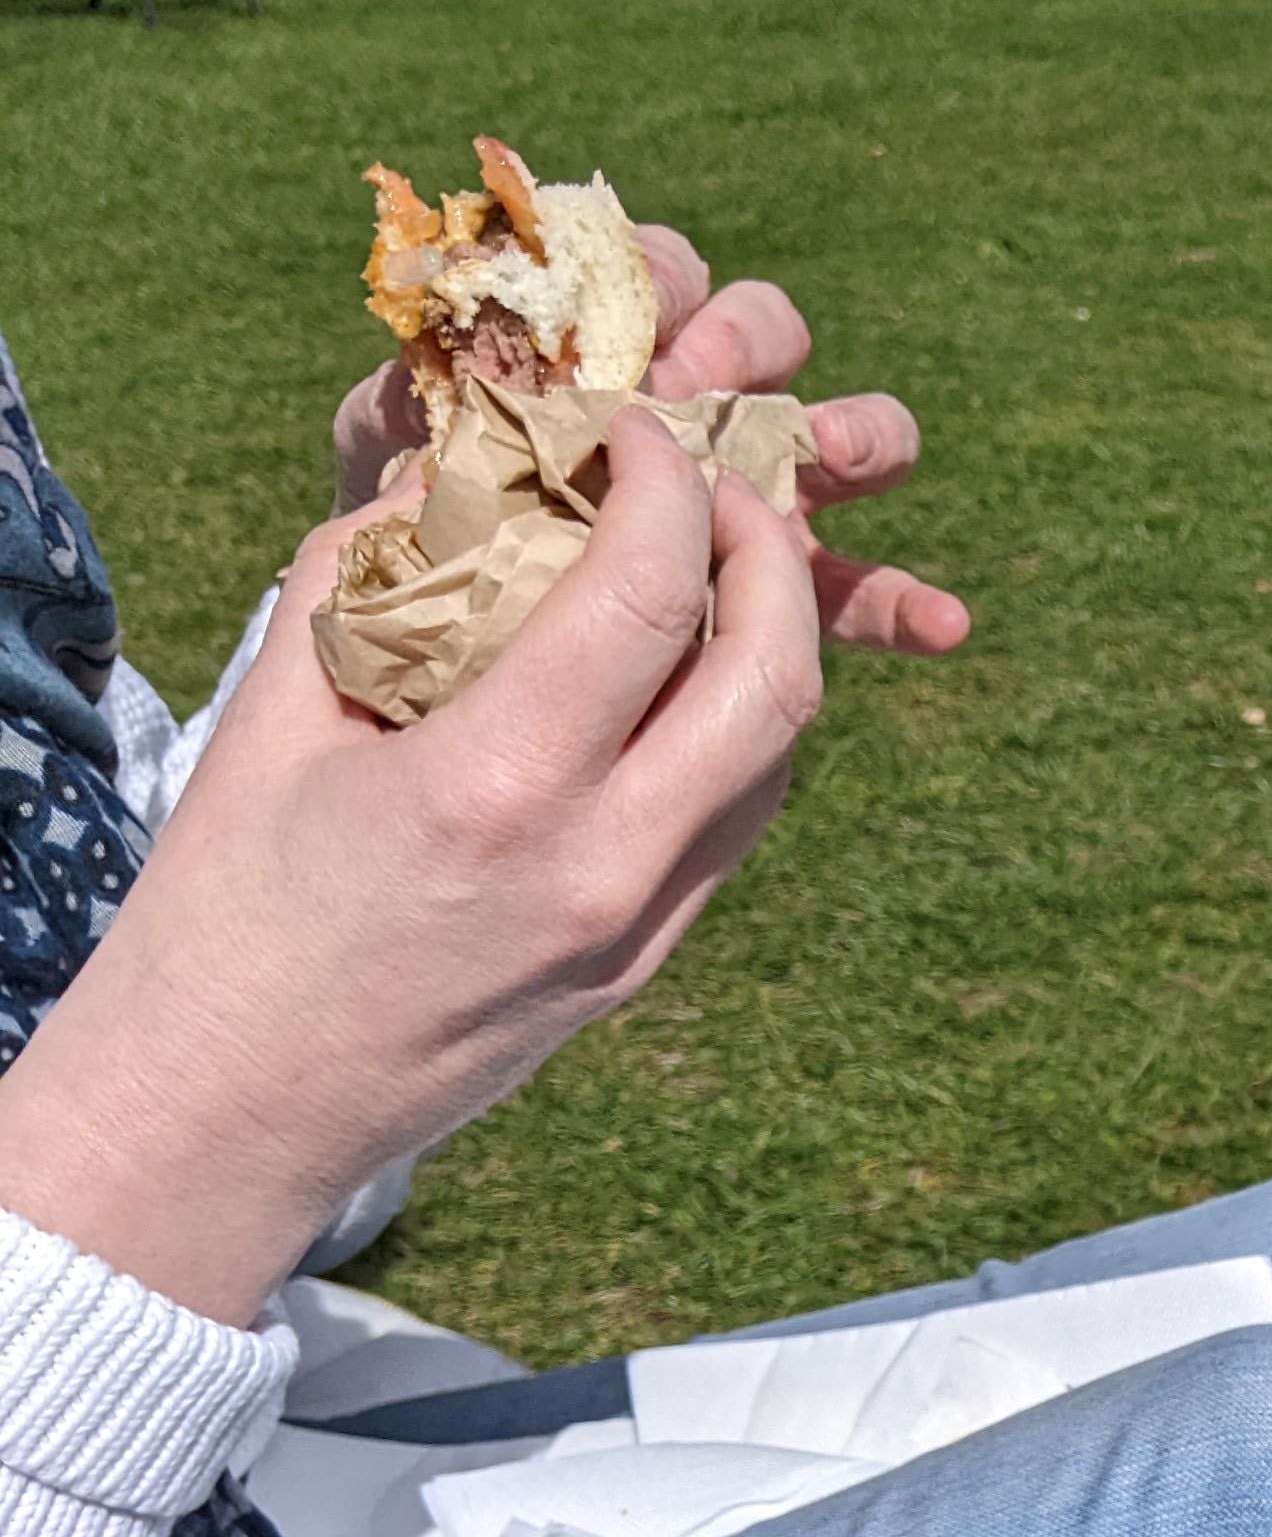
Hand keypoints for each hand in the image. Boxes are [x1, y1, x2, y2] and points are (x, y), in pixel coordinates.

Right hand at [0, 412, 823, 1321]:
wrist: (236, 1105)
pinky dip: (736, 730)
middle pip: (774, 681)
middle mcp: (602, 866)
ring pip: (778, 759)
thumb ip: (368, 580)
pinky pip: (736, 824)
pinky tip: (677, 680)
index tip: (641, 431)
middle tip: (721, 485)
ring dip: (771, 644)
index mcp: (499, 789)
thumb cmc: (228, 906)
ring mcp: (642, 929)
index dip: (672, 486)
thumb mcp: (274, 717)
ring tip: (711, 568)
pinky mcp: (647, 965)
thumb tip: (448, 474)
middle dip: (772, 555)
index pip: (653, 597)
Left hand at [327, 222, 968, 655]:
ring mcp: (751, 494)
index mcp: (607, 344)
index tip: (631, 328)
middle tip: (708, 396)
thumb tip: (453, 380)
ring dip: (858, 435)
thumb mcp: (388, 457)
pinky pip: (856, 593)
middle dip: (751, 349)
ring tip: (843, 457)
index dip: (662, 283)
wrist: (427, 646)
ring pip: (839, 441)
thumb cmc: (409, 530)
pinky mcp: (780, 590)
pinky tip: (944, 625)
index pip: (658, 272)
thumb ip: (409, 410)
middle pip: (763, 335)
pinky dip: (905, 603)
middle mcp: (694, 402)